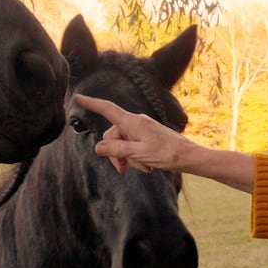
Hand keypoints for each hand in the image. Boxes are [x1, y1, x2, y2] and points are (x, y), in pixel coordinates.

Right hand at [74, 94, 189, 174]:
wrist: (190, 157)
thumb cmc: (168, 154)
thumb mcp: (139, 154)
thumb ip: (117, 149)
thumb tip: (98, 147)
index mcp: (132, 122)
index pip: (107, 109)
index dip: (91, 104)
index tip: (77, 97)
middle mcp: (136, 122)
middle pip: (112, 136)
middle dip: (116, 154)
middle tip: (124, 170)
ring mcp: (142, 129)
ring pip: (122, 144)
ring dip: (128, 159)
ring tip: (144, 168)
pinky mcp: (147, 137)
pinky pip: (133, 147)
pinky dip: (136, 158)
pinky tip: (147, 167)